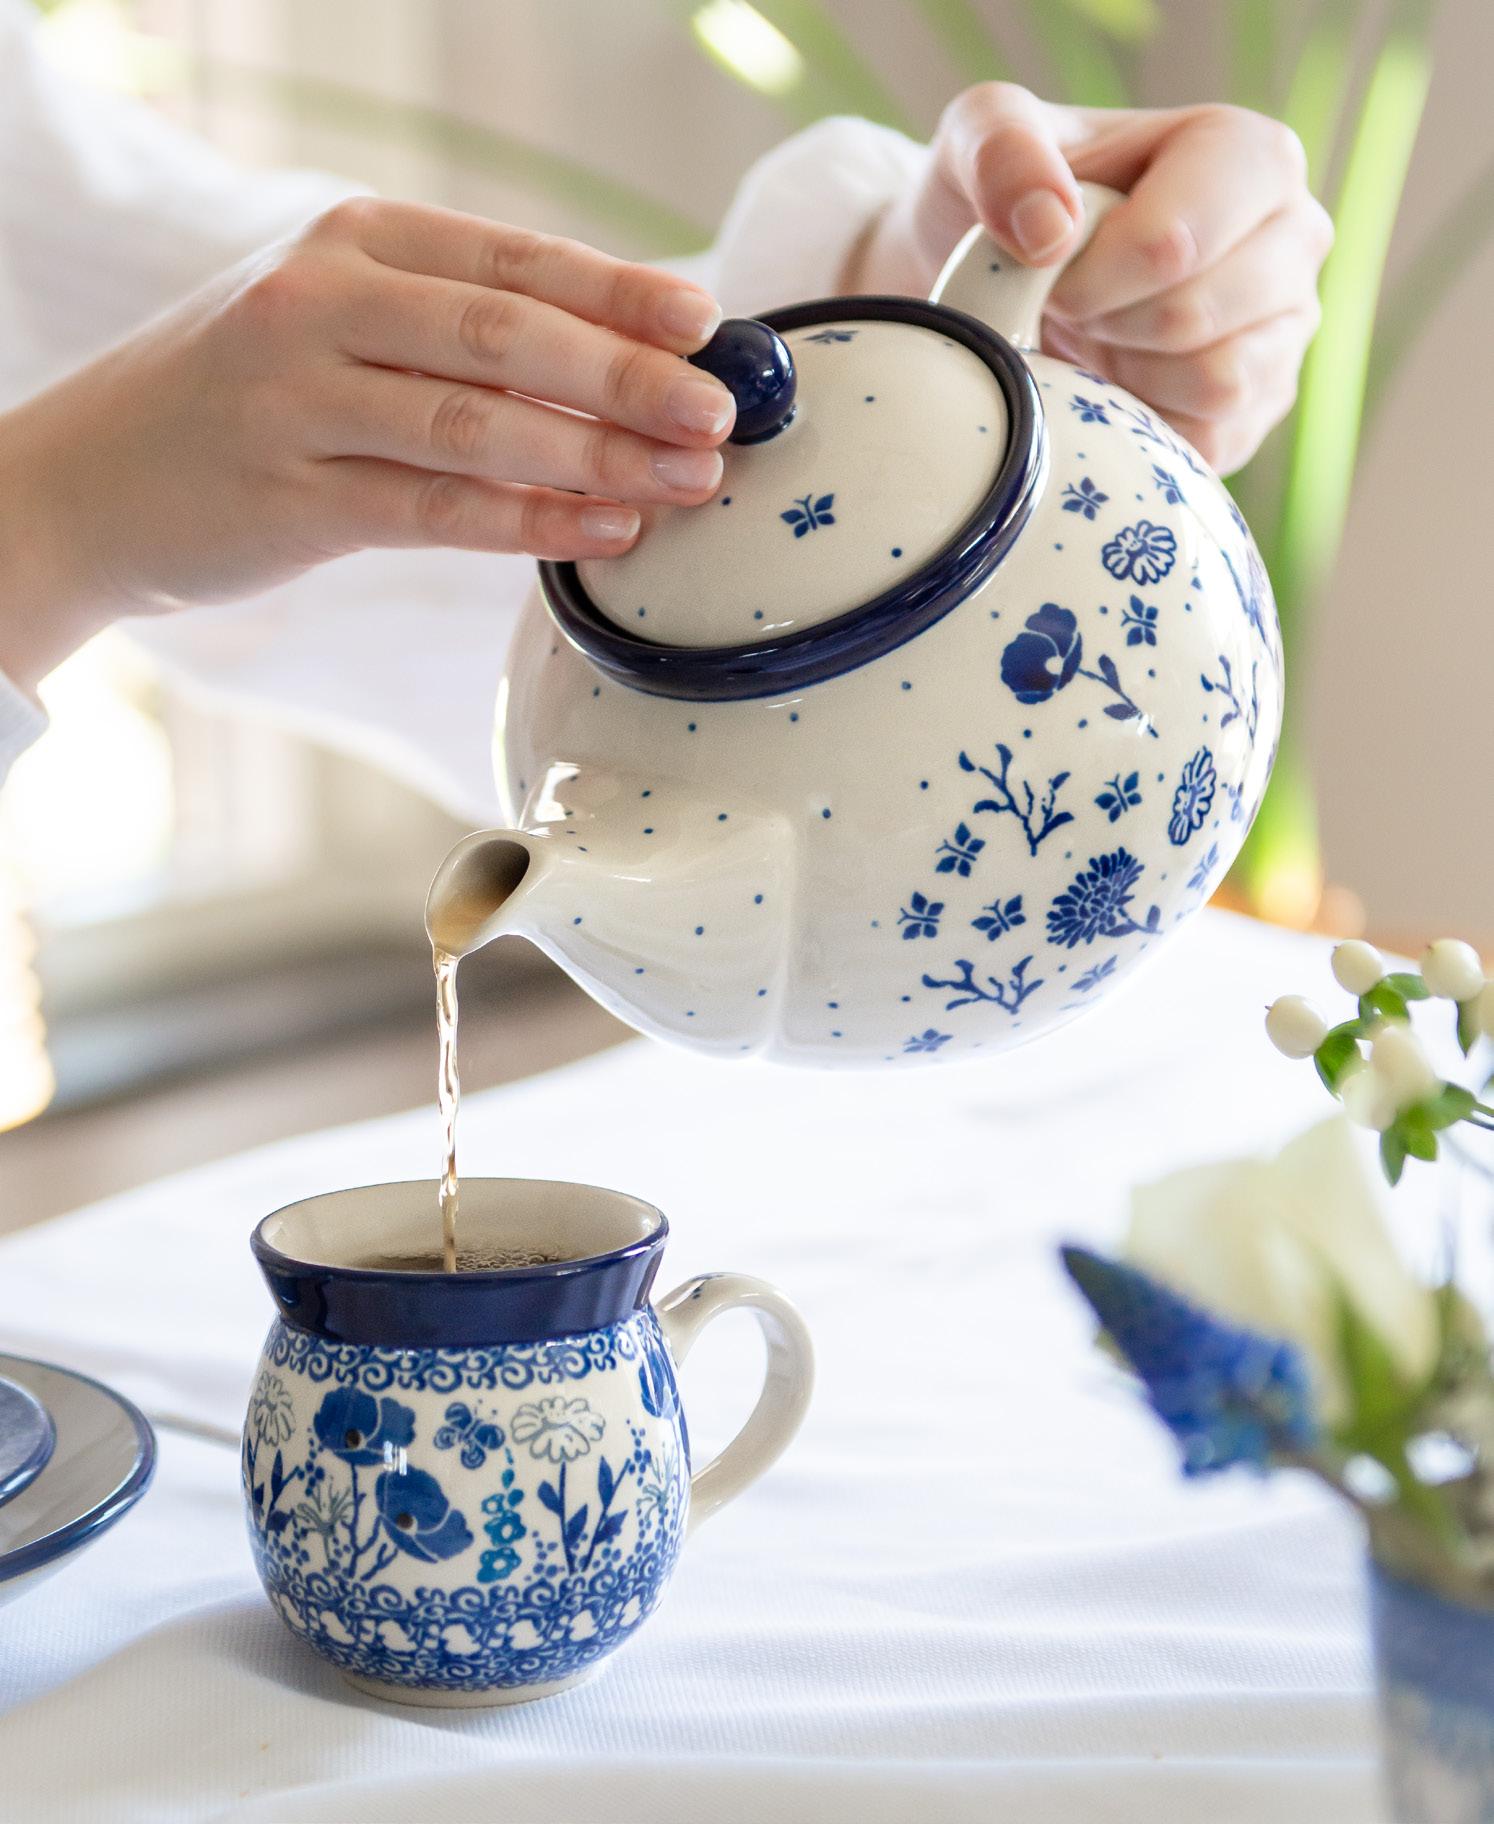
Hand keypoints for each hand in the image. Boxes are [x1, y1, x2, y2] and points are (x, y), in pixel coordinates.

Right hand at [0, 200, 731, 690]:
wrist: (89, 480)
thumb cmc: (249, 397)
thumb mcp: (339, 320)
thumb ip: (459, 327)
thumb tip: (622, 358)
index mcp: (355, 239)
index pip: (515, 259)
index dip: (621, 292)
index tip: (708, 324)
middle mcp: (323, 301)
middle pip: (509, 335)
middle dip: (629, 376)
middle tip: (721, 414)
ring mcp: (301, 398)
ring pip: (480, 423)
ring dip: (600, 456)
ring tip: (690, 482)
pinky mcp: (294, 496)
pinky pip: (438, 508)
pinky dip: (530, 520)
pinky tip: (606, 530)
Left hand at [849, 86, 1332, 474]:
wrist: (1006, 275)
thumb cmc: (1011, 195)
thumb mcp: (983, 134)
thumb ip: (1001, 150)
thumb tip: (1049, 230)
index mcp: (1249, 155)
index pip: (1173, 244)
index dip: (1091, 276)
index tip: (1048, 273)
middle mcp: (1293, 237)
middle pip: (1191, 317)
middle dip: (1105, 324)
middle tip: (1070, 305)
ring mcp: (1285, 329)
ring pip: (1216, 384)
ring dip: (1128, 375)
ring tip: (1098, 338)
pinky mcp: (1257, 408)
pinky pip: (1209, 441)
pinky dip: (1146, 426)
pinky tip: (1117, 385)